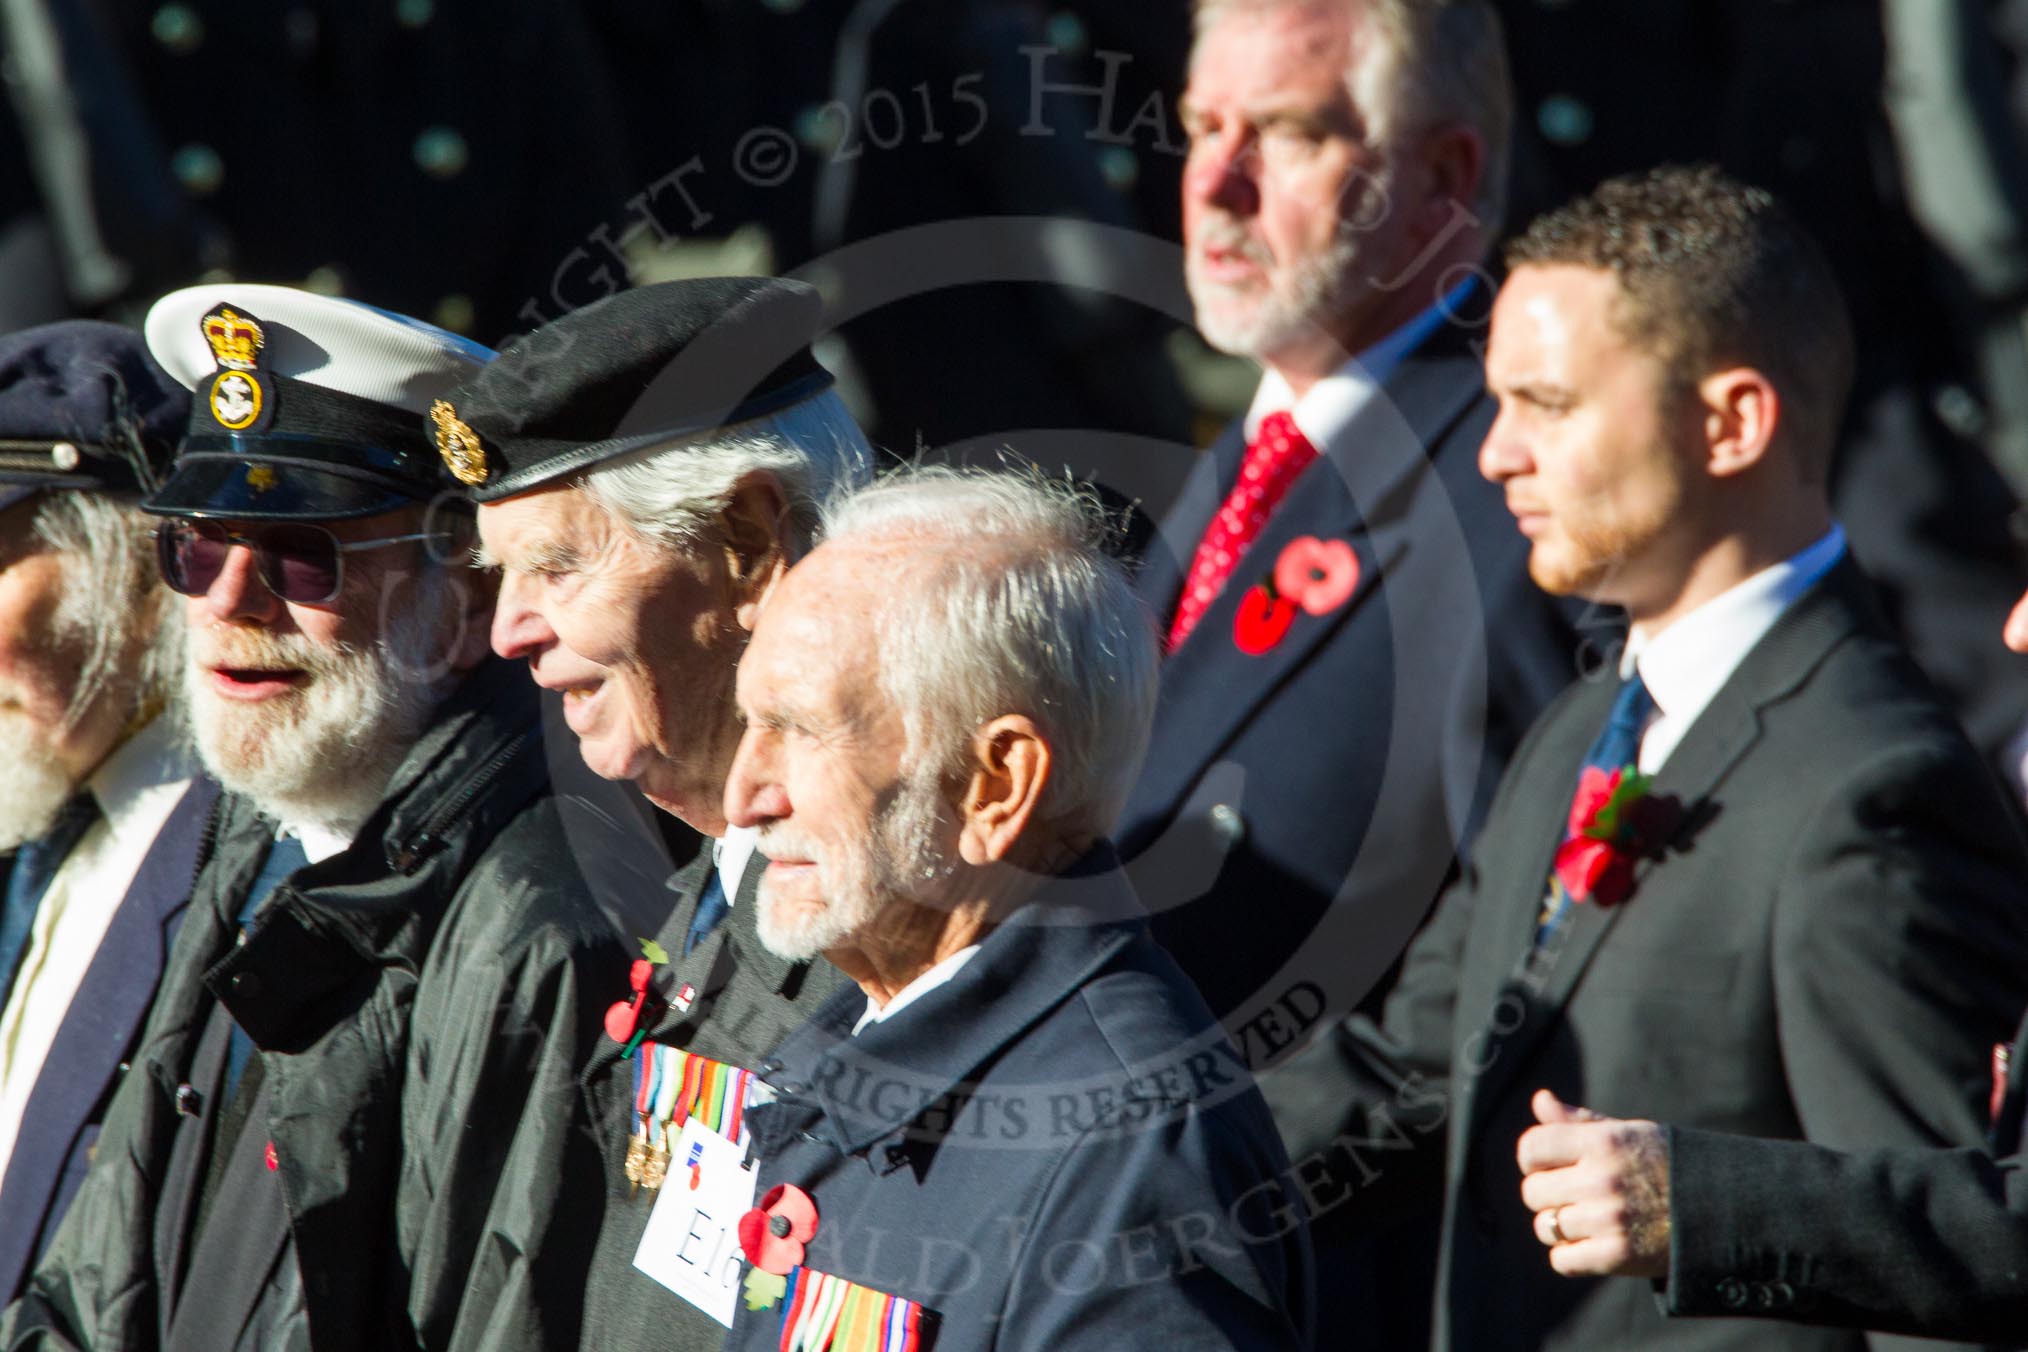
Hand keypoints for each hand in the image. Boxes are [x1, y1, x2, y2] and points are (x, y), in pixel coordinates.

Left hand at [1515, 1088, 1670, 1277]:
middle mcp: (1601, 1179)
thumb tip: (1540, 1100)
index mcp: (1602, 1142)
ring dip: (1559, 1228)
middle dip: (1546, 1195)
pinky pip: (1561, 1260)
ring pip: (1545, 1227)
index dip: (1533, 1159)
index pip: (1530, 1148)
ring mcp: (1608, 1219)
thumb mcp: (1626, 1133)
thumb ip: (1578, 1121)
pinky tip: (1592, 1245)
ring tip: (1587, 1221)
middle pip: (1532, 1191)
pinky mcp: (1617, 1255)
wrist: (1719, 1209)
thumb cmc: (1662, 1165)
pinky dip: (1571, 1257)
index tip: (1549, 1166)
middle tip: (1573, 1196)